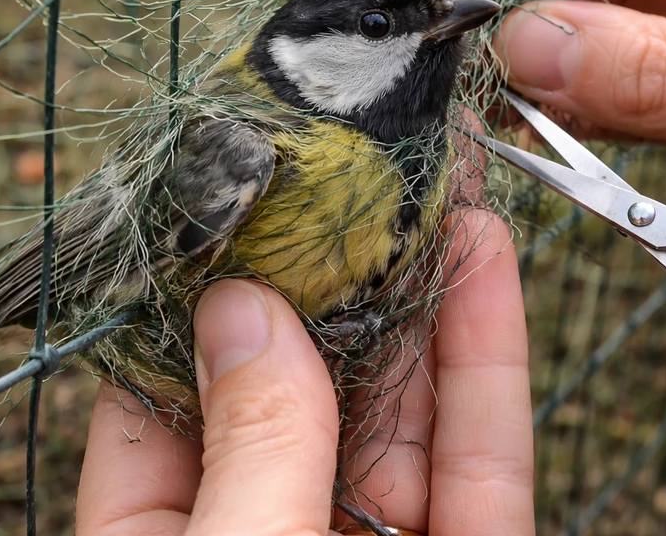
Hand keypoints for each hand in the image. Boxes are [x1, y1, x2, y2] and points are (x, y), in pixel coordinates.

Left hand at [74, 208, 533, 535]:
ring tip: (433, 181)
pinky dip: (490, 359)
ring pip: (409, 405)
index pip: (175, 396)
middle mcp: (282, 530)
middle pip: (311, 383)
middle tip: (359, 165)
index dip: (211, 292)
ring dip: (426, 288)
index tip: (241, 197)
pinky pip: (485, 457)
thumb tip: (245, 307)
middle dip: (342, 270)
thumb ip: (251, 447)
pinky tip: (486, 261)